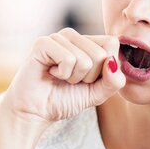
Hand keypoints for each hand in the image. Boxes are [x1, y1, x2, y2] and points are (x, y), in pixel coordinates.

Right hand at [2, 28, 125, 124]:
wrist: (35, 112)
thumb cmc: (64, 100)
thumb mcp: (97, 94)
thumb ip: (113, 81)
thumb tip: (113, 62)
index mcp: (88, 43)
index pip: (112, 44)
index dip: (105, 69)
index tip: (88, 80)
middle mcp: (74, 36)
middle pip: (101, 54)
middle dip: (89, 77)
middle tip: (70, 80)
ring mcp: (58, 37)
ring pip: (85, 59)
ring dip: (74, 78)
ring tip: (59, 78)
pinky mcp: (43, 43)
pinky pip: (69, 59)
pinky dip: (62, 74)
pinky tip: (50, 73)